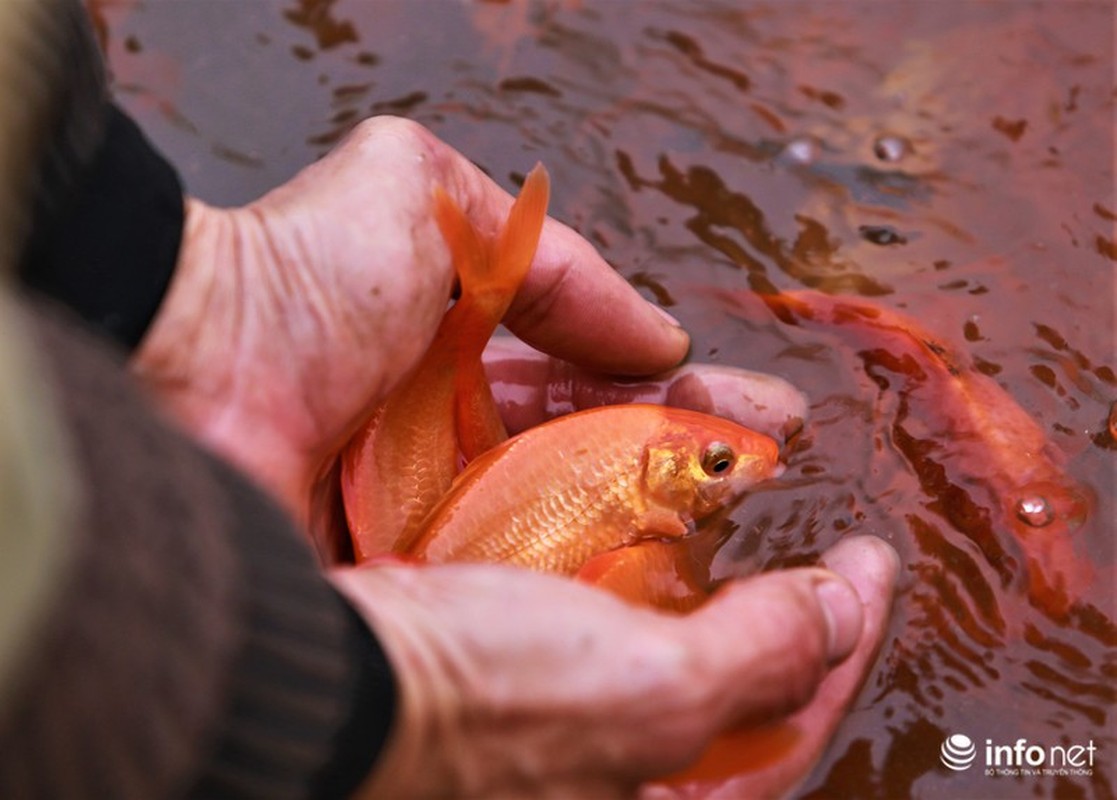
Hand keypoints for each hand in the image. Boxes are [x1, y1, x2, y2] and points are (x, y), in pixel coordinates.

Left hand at [131, 115, 804, 535]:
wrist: (179, 369)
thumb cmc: (290, 276)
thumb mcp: (425, 196)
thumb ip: (548, 249)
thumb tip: (656, 329)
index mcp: (456, 360)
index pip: (590, 385)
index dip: (674, 394)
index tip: (753, 409)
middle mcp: (447, 445)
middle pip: (588, 465)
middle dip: (684, 463)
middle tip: (768, 471)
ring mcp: (426, 519)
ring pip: (557, 534)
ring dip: (645, 532)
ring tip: (737, 533)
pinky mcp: (401, 582)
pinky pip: (502, 589)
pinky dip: (569, 594)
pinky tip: (645, 595)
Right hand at [331, 535, 897, 797]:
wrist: (304, 680)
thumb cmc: (459, 709)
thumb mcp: (633, 693)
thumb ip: (754, 660)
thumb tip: (838, 615)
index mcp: (655, 799)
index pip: (791, 728)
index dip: (848, 639)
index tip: (868, 561)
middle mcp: (613, 770)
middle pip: (738, 694)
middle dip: (789, 616)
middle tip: (819, 552)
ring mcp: (562, 722)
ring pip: (668, 647)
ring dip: (709, 582)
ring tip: (732, 518)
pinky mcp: (514, 671)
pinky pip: (601, 617)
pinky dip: (629, 568)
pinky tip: (632, 523)